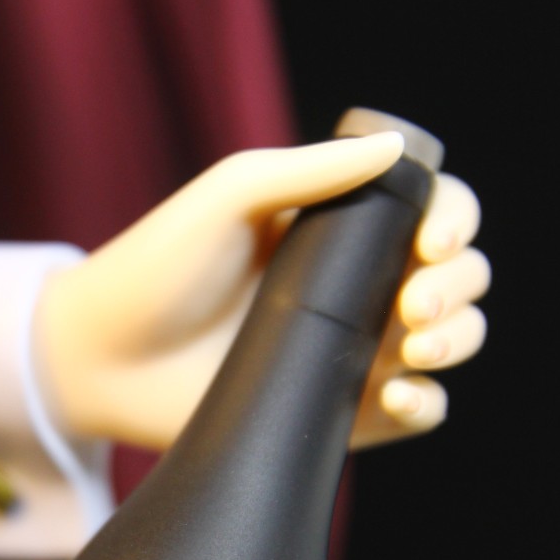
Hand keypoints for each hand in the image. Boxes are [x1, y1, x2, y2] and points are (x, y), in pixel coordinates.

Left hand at [36, 131, 488, 450]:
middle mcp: (360, 285)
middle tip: (412, 305)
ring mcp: (354, 351)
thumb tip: (395, 147)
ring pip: (454, 340)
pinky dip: (429, 402)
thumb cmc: (154, 266)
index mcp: (342, 226)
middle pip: (459, 276)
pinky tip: (398, 393)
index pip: (435, 211)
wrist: (99, 358)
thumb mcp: (228, 198)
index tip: (431, 242)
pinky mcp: (340, 412)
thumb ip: (308, 171)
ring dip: (459, 338)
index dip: (455, 221)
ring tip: (412, 348)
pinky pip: (418, 411)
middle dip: (460, 286)